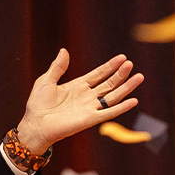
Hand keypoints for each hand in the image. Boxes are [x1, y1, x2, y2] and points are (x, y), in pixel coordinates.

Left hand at [15, 50, 140, 153]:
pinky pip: (109, 113)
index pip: (99, 74)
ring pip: (113, 96)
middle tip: (131, 64)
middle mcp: (87, 96)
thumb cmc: (38, 104)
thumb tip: (64, 50)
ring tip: (139, 77)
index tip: (122, 58)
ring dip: (126, 87)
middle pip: (109, 83)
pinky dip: (121, 107)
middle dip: (120, 74)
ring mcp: (90, 108)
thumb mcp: (46, 80)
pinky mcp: (90, 119)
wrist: (35, 124)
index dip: (110, 66)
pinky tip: (133, 100)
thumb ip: (58, 67)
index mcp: (78, 86)